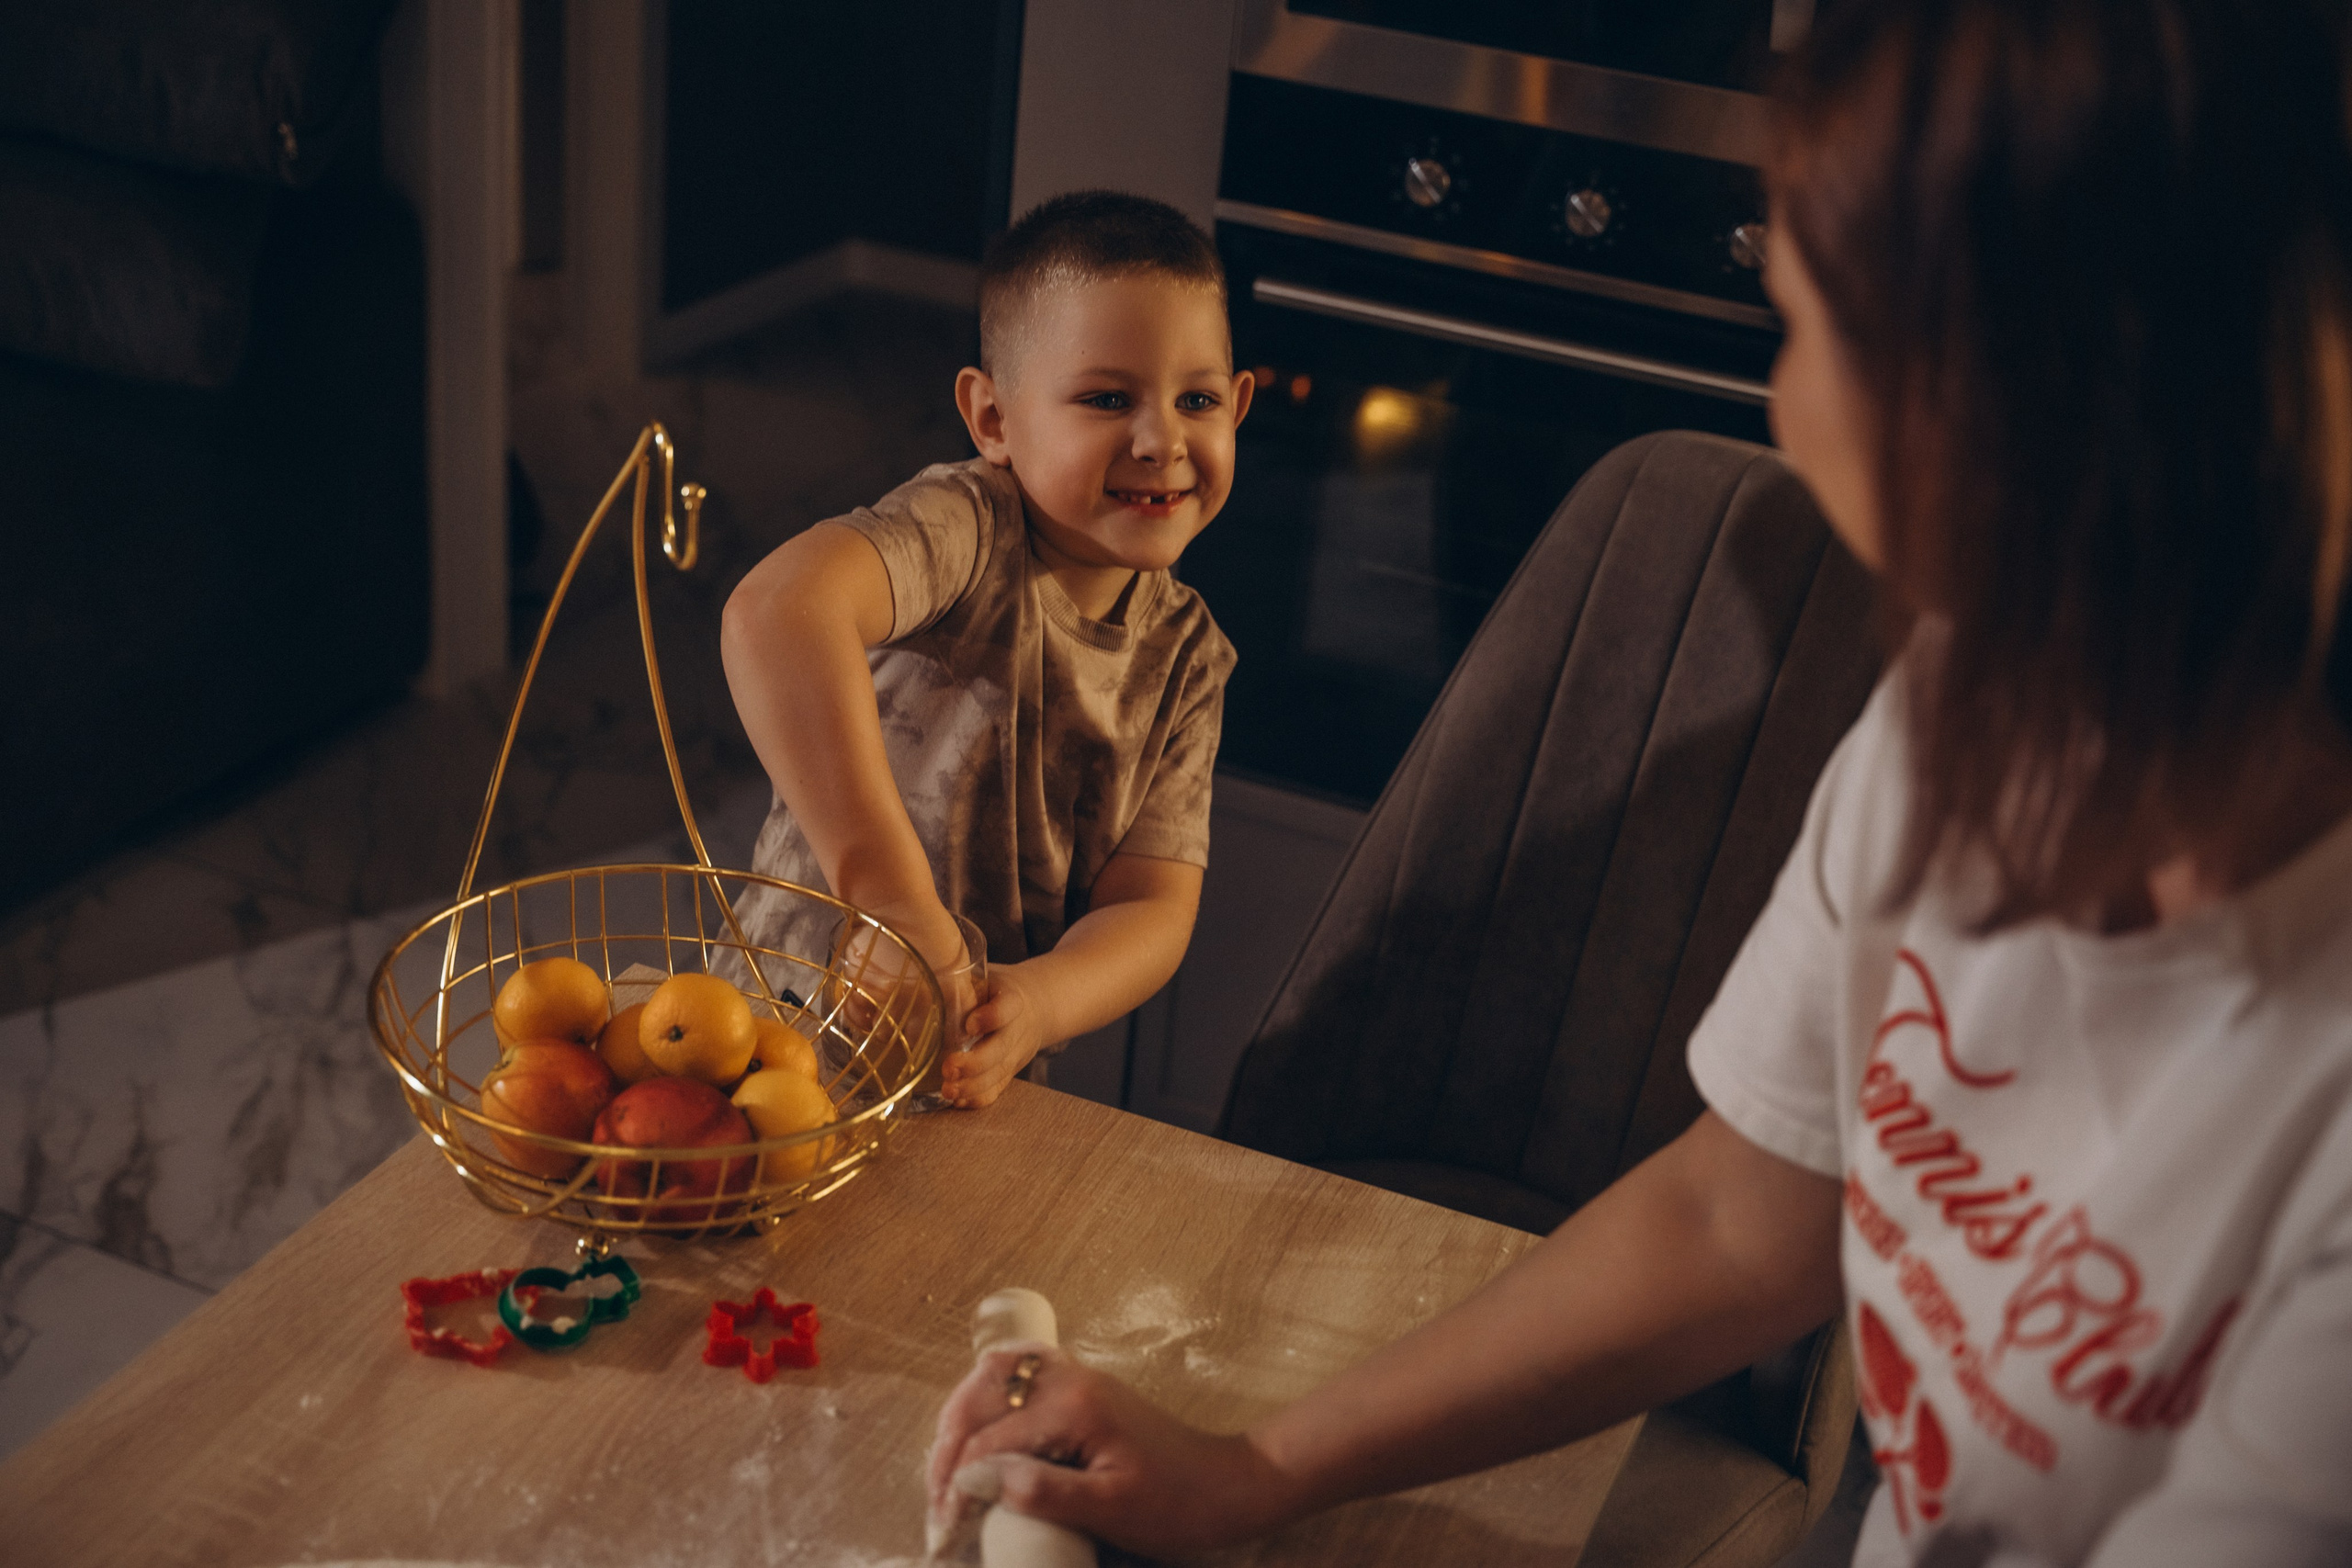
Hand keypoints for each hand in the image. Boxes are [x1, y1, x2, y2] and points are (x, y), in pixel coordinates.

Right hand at [926, 1346, 1290, 1555]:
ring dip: (961, 1419)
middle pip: (980, 1397)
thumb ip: (1041, 1491)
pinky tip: (979, 1428)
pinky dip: (988, 1397)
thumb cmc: (1175, 1504)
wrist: (1229, 1484)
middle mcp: (1069, 1379)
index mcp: (1073, 1407)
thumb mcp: (1110, 1508)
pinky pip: (1019, 1375)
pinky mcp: (1082, 1387)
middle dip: (947, 1449)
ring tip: (946, 1471)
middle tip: (937, 1504)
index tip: (943, 1533)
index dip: (956, 1488)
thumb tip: (977, 1479)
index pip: (989, 1441)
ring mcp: (1076, 1377)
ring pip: (994, 1376)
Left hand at [941, 963, 1051, 1107]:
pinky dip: (979, 1098)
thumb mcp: (982, 978)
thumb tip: (902, 988)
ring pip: (998, 1073)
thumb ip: (956, 986)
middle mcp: (1018, 1028)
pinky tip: (959, 1101)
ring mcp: (1016, 1053)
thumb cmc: (995, 990)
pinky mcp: (1011, 1071)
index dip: (991, 1017)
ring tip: (948, 1090)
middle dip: (974, 1062)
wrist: (1037, 1005)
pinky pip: (998, 1088)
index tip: (970, 1025)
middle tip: (948, 1068)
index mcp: (1012, 998)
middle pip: (1000, 1049)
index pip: (1007, 1007)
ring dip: (973, 1085)